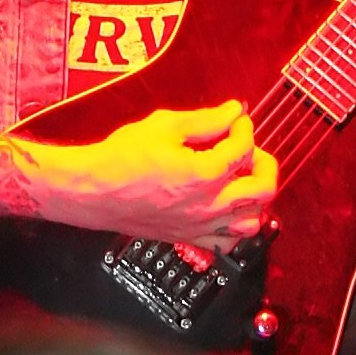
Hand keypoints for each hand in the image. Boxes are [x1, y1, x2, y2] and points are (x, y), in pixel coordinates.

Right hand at [33, 101, 278, 250]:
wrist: (92, 191)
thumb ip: (206, 120)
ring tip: (242, 180)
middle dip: (263, 163)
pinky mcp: (188, 238)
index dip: (243, 128)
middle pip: (263, 188)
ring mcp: (199, 226)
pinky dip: (237, 226)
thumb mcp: (164, 126)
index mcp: (204, 174)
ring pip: (252, 221)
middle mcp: (208, 205)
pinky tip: (228, 209)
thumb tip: (234, 111)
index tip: (236, 120)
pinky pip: (228, 243)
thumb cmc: (121, 158)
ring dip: (255, 198)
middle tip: (249, 150)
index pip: (244, 148)